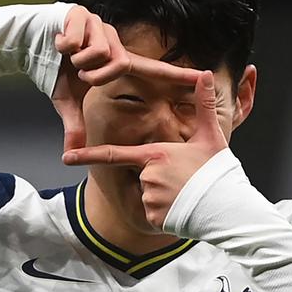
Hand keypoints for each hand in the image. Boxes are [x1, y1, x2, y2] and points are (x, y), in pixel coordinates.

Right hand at [51, 6, 198, 151]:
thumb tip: (71, 151)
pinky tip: (59, 43)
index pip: (153, 70)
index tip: (204, 78)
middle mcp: (114, 41)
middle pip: (118, 64)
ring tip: (68, 55)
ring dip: (79, 60)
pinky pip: (79, 39)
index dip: (178, 75)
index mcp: (117, 60)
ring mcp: (99, 25)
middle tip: (80, 74)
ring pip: (98, 52)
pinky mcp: (82, 14)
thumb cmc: (55, 71)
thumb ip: (75, 125)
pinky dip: (65, 45)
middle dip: (96, 74)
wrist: (28, 43)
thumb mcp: (67, 102)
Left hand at [62, 70, 225, 230]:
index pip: (114, 154)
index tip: (66, 157)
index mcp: (155, 154)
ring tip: (187, 195)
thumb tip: (205, 73)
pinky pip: (154, 213)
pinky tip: (184, 209)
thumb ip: (204, 105)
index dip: (87, 155)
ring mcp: (149, 198)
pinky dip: (166, 213)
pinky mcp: (154, 217)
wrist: (226, 206)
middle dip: (160, 179)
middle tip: (185, 181)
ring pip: (149, 195)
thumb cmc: (217, 171)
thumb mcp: (211, 136)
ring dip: (164, 197)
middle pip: (143, 176)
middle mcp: (147, 176)